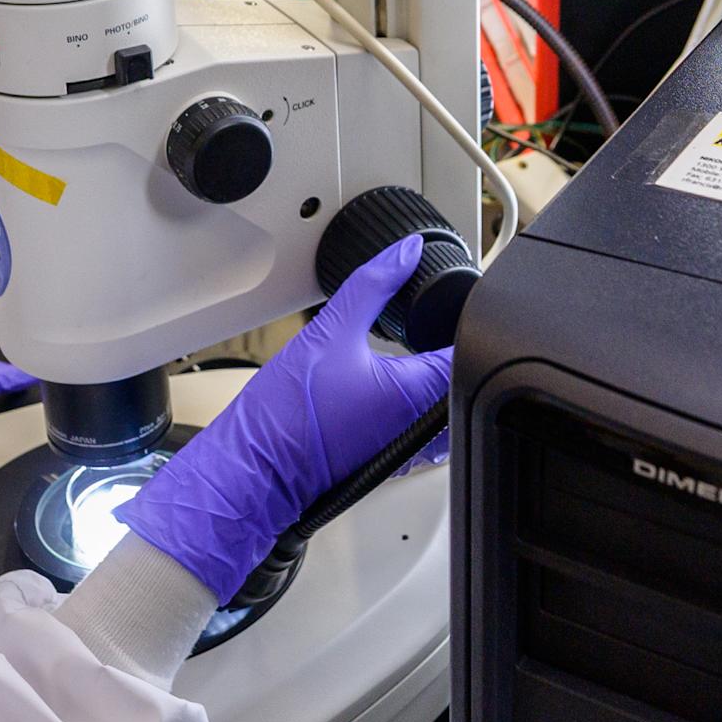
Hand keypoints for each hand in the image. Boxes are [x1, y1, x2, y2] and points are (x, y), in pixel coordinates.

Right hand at [118, 237, 452, 602]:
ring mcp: (407, 446)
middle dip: (444, 345)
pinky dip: (411, 401)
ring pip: (442, 402)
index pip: (466, 349)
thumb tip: (405, 253)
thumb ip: (372, 284)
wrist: (255, 468)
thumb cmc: (286, 415)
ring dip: (430, 377)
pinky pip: (419, 424)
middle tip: (425, 321)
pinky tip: (382, 387)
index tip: (448, 301)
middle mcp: (421, 426)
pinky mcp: (390, 457)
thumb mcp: (330, 330)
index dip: (460, 318)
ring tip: (406, 353)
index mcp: (416, 393)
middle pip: (460, 376)